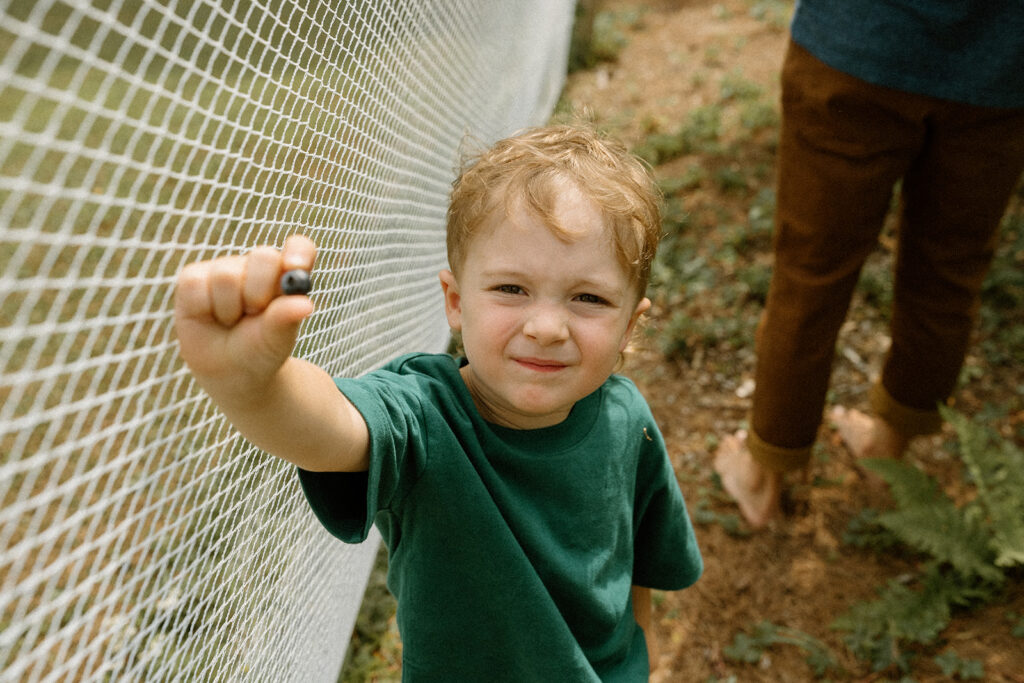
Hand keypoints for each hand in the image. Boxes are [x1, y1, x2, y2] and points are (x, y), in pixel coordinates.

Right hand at [174, 235, 315, 398]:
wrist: (229, 372)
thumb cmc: (260, 351)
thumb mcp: (276, 340)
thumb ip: (285, 319)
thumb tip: (305, 304)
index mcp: (288, 277)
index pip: (300, 248)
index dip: (298, 251)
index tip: (295, 265)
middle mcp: (258, 267)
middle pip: (264, 257)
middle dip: (260, 292)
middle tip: (255, 315)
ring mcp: (226, 269)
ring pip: (227, 275)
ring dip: (230, 308)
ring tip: (231, 321)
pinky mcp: (195, 277)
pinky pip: (196, 284)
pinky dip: (203, 308)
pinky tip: (209, 317)